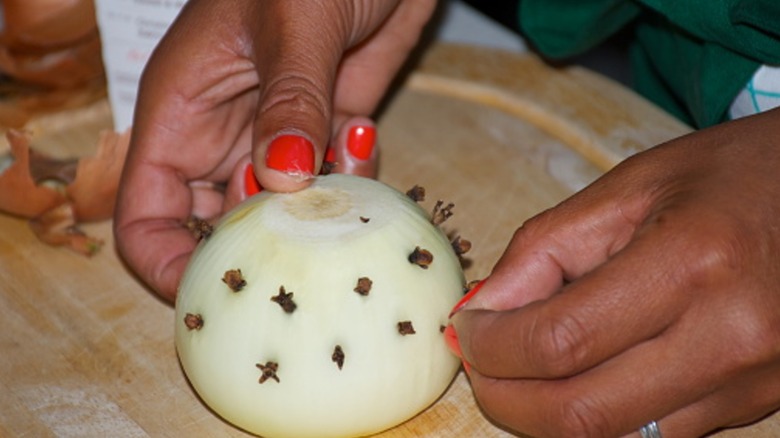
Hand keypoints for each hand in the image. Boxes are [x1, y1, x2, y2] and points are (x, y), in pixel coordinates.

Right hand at [113, 0, 435, 300]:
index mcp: (183, 112)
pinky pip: (332, 184)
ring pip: (281, 215)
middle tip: (304, 242)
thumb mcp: (292, 21)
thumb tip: (282, 181)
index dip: (167, 263)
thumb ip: (288, 100)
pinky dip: (351, 181)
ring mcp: (278, 136)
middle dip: (256, 249)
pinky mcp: (327, 129)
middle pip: (214, 229)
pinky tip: (363, 132)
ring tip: (342, 166)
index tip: (219, 289)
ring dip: (314, 214)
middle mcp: (223, 135)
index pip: (145, 213)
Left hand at [449, 107, 779, 436]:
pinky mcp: (759, 406)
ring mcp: (753, 385)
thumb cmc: (729, 176)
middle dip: (505, 399)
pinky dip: (600, 416)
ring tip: (524, 369)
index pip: (559, 341)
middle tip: (480, 362)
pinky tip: (580, 376)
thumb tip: (484, 312)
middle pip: (581, 413)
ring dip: (547, 416)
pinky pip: (654, 436)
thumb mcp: (631, 186)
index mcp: (694, 263)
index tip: (468, 330)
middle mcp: (732, 338)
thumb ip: (546, 248)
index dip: (492, 346)